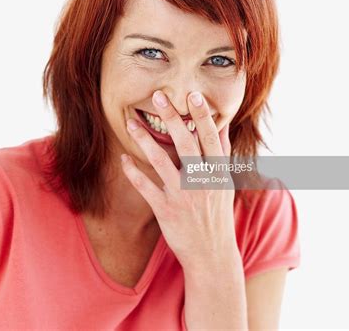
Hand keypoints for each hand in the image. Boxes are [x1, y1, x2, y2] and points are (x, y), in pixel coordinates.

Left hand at [121, 90, 236, 269]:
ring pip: (161, 162)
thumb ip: (222, 155)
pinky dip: (133, 172)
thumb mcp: (225, 184)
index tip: (193, 95)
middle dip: (172, 118)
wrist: (212, 254)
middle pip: (186, 144)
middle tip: (159, 96)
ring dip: (144, 140)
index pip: (210, 139)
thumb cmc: (217, 215)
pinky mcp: (166, 210)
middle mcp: (201, 182)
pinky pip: (146, 187)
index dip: (202, 116)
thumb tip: (222, 126)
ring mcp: (183, 196)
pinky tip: (123, 159)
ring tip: (130, 123)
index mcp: (218, 174)